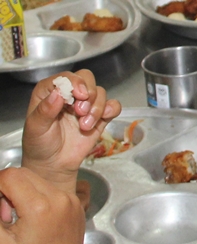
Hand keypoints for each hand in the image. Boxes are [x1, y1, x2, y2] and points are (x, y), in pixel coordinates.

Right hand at [0, 167, 85, 243]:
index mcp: (40, 206)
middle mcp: (60, 199)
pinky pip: (51, 189)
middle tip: (6, 214)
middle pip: (23, 174)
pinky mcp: (77, 205)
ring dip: (22, 192)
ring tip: (20, 218)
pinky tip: (35, 219)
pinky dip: (38, 197)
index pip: (9, 176)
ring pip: (37, 180)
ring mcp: (72, 201)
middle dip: (8, 188)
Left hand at [21, 70, 120, 194]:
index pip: (65, 77)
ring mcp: (85, 106)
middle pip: (86, 79)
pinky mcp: (99, 119)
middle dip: (89, 94)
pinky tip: (104, 118)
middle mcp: (69, 95)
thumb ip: (45, 110)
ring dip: (97, 107)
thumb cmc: (39, 144)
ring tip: (85, 125)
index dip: (75, 82)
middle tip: (81, 112)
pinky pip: (112, 106)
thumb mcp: (35, 127)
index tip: (80, 95)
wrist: (53, 165)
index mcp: (49, 92)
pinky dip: (112, 109)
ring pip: (100, 92)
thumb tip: (57, 93)